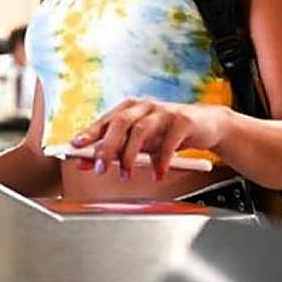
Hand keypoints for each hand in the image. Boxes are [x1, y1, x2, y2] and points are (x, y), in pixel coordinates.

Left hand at [70, 99, 229, 180]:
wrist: (207, 124)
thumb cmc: (168, 132)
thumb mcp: (140, 141)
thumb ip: (117, 149)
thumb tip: (85, 162)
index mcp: (129, 108)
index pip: (104, 121)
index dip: (88, 134)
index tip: (75, 148)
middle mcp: (144, 106)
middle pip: (119, 123)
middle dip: (107, 147)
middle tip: (100, 168)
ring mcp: (163, 112)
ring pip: (140, 131)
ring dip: (130, 156)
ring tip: (126, 175)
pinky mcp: (182, 121)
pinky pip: (168, 142)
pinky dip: (160, 161)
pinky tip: (158, 173)